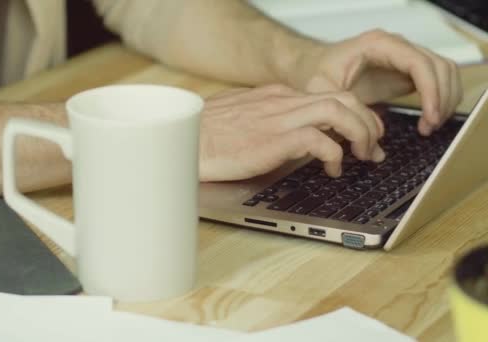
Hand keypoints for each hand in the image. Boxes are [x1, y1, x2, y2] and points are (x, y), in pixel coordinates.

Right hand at [199, 84, 384, 181]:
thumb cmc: (204, 135)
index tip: (362, 135)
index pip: (327, 95)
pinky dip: (335, 153)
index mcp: (274, 96)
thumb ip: (266, 122)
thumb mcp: (239, 119)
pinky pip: (319, 140)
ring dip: (360, 133)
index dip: (354, 114)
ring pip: (338, 110)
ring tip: (363, 156)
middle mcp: (281, 101)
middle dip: (367, 121)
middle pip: (342, 97)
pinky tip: (333, 169)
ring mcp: (278, 118)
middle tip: (374, 146)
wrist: (183, 140)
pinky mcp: (273, 140)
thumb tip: (287, 138)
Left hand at [296, 30, 462, 135]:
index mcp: (377, 44)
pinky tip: (426, 121)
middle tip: (429, 127)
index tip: (429, 117)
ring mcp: (403, 56)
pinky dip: (439, 99)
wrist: (307, 67)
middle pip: (438, 66)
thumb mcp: (321, 92)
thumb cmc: (312, 75)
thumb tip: (370, 143)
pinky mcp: (404, 70)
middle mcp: (395, 46)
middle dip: (441, 98)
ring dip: (444, 100)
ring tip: (428, 127)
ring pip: (443, 72)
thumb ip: (344, 113)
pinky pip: (435, 80)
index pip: (418, 62)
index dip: (431, 90)